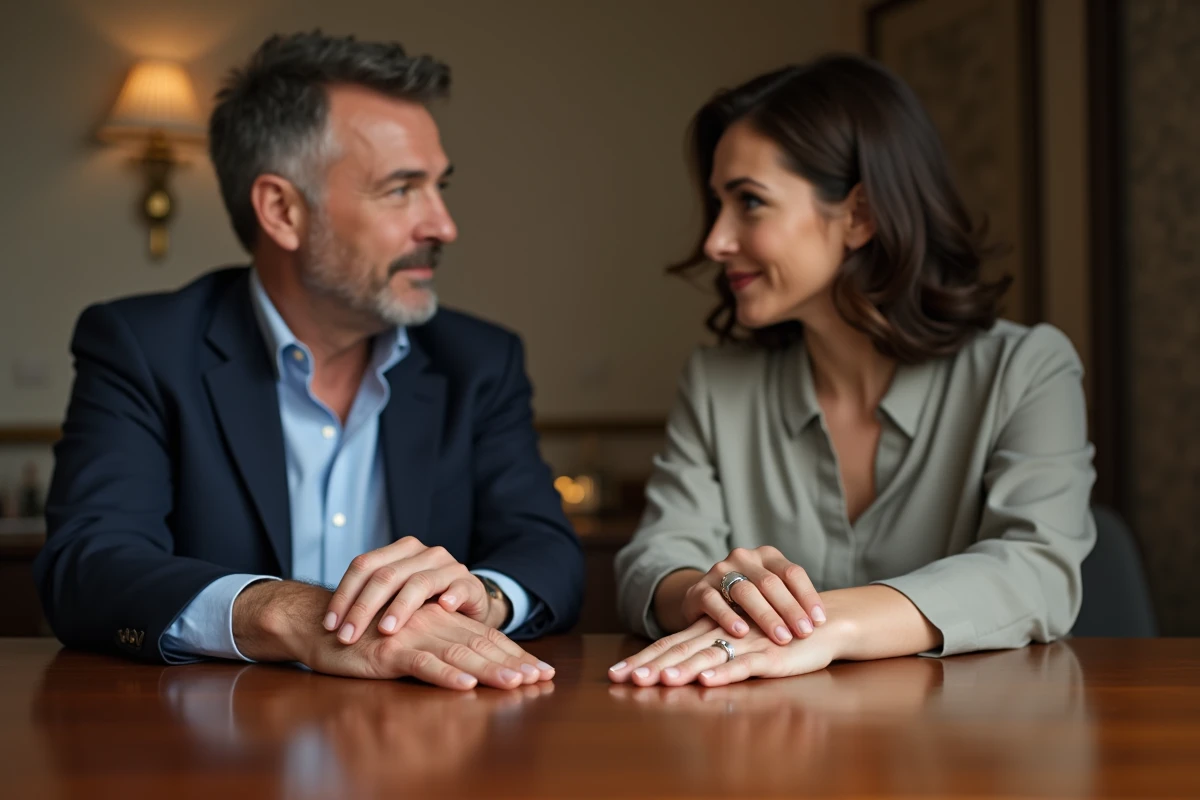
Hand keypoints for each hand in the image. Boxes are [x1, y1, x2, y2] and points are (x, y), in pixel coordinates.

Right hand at [234, 581, 552, 687]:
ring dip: (490, 670)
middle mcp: (432, 622)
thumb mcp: (408, 642)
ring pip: (459, 652)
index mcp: (440, 620)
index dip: (514, 654)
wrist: (318, 624)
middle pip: (481, 644)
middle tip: (541, 679)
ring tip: (516, 684)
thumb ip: (439, 649)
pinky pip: (422, 662)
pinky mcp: (390, 649)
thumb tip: (473, 671)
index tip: (542, 672)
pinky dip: (445, 675)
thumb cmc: (365, 637)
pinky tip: (466, 685)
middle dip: (513, 663)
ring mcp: (412, 634)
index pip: (485, 637)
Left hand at [323, 537, 497, 643]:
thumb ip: (369, 601)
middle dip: (362, 608)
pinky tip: (441, 609)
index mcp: (399, 551)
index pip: (363, 565)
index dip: (343, 594)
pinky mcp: (469, 583)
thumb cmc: (424, 605)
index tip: (329, 625)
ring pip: (418, 582)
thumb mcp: (394, 597)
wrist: (468, 604)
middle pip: (385, 575)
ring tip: (385, 631)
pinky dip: (449, 597)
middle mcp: (423, 553)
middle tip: (347, 637)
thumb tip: (326, 622)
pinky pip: (458, 587)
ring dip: (399, 608)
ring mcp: (448, 566)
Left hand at [608, 615, 841, 686]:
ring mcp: (745, 644)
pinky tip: (705, 680)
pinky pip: (743, 665)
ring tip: (657, 682)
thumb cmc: (779, 635)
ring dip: (681, 669)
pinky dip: (724, 673)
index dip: (643, 659)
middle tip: (621, 679)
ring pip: (707, 656)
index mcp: (712, 630)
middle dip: (650, 666)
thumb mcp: (741, 645)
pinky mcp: (769, 655)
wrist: (824, 623)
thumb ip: (715, 652)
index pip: (670, 644)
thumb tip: (684, 671)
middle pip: (679, 650)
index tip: (615, 674)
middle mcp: (722, 634)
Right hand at [679, 546, 825, 645]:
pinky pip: (714, 601)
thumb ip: (791, 600)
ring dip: (765, 616)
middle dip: (790, 610)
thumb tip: (823, 622)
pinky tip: (742, 633)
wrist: (704, 600)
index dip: (807, 596)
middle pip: (770, 582)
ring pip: (744, 591)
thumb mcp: (771, 593)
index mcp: (766, 555)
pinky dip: (728, 617)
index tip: (819, 621)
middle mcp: (743, 558)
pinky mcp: (698, 590)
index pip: (792, 572)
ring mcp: (718, 571)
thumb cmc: (749, 602)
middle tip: (804, 633)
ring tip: (781, 637)